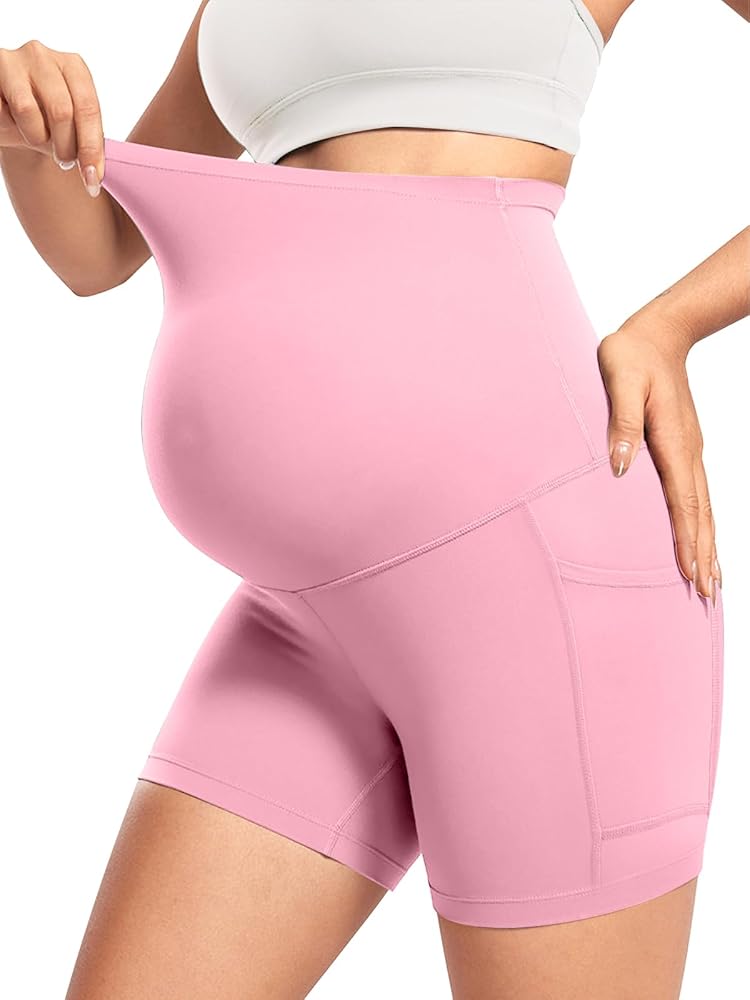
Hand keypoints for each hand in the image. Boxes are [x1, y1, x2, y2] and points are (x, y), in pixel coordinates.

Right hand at [0, 39, 102, 194]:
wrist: (9, 113)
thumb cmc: (44, 120)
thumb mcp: (71, 127)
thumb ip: (87, 142)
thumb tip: (95, 176)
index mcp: (72, 66)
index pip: (88, 107)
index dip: (92, 148)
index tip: (93, 179)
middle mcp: (43, 56)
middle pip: (61, 110)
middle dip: (66, 147)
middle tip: (65, 163)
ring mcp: (12, 61)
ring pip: (27, 111)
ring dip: (34, 137)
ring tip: (34, 138)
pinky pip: (0, 112)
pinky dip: (7, 128)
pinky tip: (12, 124)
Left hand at [597, 320, 719, 605]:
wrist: (658, 333)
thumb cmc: (631, 355)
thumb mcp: (619, 381)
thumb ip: (621, 423)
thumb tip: (620, 467)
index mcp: (672, 442)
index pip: (683, 503)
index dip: (688, 541)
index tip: (692, 574)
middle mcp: (688, 452)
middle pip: (701, 514)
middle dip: (704, 555)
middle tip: (707, 595)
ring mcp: (690, 451)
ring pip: (704, 508)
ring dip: (708, 544)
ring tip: (712, 580)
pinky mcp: (684, 447)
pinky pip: (697, 494)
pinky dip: (702, 522)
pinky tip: (701, 536)